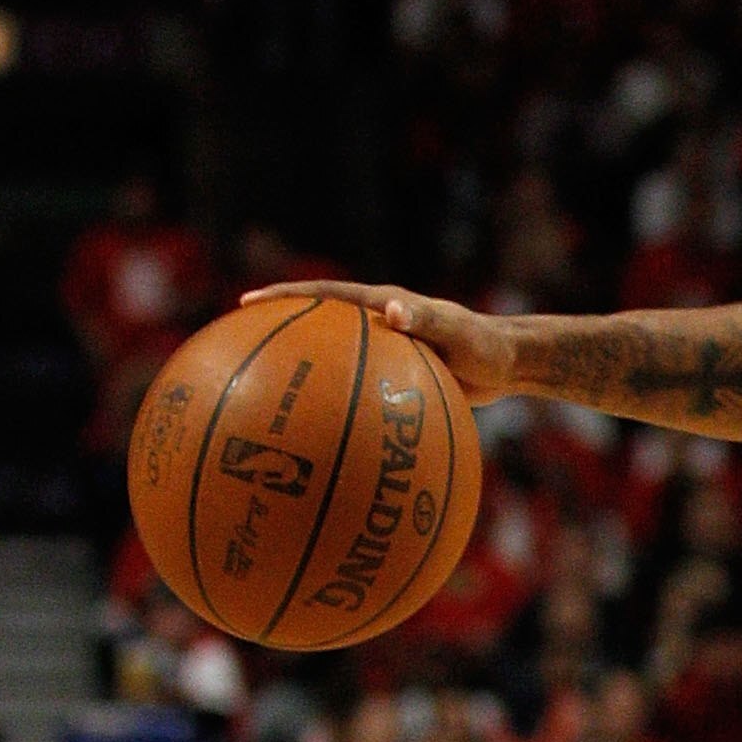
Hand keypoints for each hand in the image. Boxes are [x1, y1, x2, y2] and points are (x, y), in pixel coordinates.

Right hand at [239, 279, 520, 407]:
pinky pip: (354, 396)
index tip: (246, 305)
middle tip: (234, 348)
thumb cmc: (485, 346)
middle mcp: (372, 326)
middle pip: (314, 329)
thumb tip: (390, 312)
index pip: (321, 296)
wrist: (508, 366)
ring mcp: (379, 354)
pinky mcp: (391, 382)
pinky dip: (336, 413)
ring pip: (329, 365)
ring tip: (261, 400)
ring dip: (300, 378)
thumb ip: (426, 321)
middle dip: (275, 335)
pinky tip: (319, 444)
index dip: (284, 299)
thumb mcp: (458, 333)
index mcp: (378, 305)